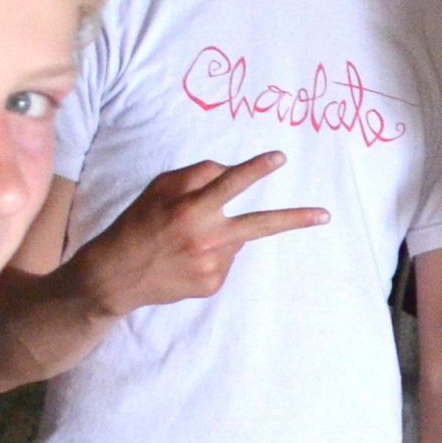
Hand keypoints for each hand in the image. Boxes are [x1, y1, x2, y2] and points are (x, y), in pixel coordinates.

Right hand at [72, 154, 327, 313]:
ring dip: (224, 233)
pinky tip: (188, 257)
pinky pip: (227, 260)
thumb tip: (230, 170)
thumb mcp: (157, 189)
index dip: (256, 169)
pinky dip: (215, 254)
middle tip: (325, 215)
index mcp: (190, 209)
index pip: (230, 184)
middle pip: (260, 224)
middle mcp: (205, 238)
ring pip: (237, 239)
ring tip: (188, 240)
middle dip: (296, 219)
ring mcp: (212, 265)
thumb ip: (195, 175)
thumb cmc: (137, 224)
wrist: (116, 275)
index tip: (280, 158)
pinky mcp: (212, 284)